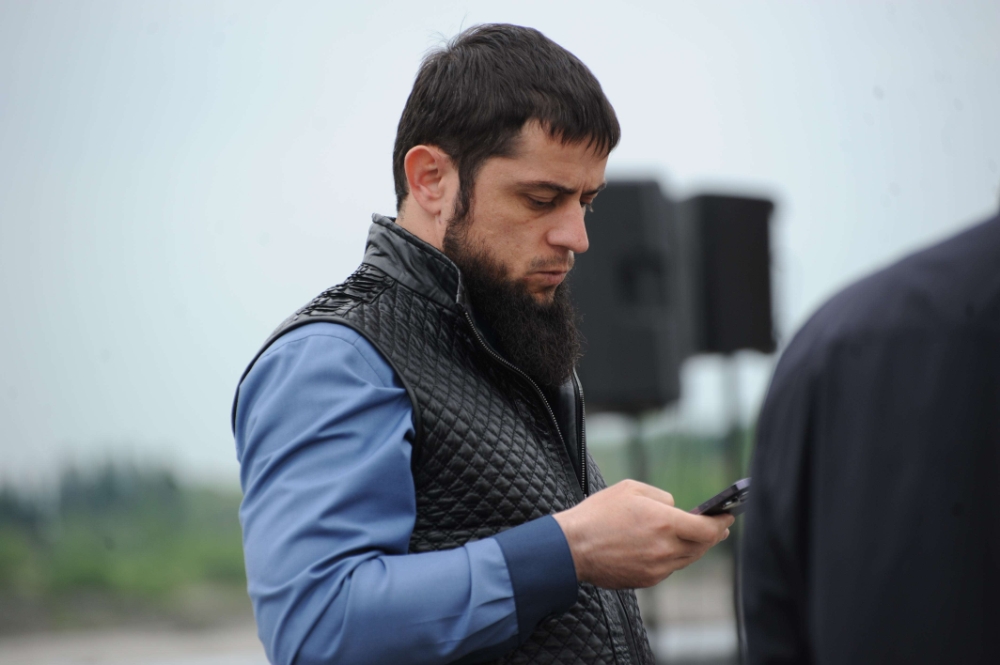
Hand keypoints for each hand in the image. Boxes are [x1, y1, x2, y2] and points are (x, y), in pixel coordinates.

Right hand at [553, 479, 733, 588]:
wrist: (572, 547)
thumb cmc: (598, 514)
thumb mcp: (631, 489)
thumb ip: (661, 497)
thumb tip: (675, 508)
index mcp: (665, 522)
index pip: (707, 529)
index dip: (721, 523)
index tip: (728, 517)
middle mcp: (665, 549)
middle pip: (701, 546)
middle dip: (713, 535)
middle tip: (719, 527)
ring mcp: (656, 568)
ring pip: (687, 559)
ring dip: (695, 547)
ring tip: (698, 537)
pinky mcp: (646, 580)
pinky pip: (668, 568)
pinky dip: (673, 557)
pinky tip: (669, 548)